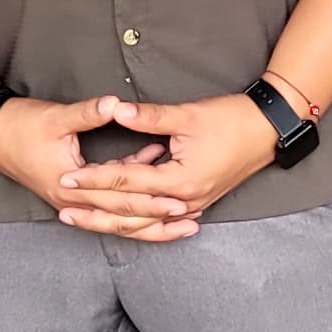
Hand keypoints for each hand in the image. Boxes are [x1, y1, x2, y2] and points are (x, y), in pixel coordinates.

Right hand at [0, 95, 204, 239]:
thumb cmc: (22, 125)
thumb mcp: (57, 117)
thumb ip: (89, 112)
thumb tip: (116, 104)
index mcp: (71, 186)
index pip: (118, 201)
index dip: (150, 201)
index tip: (178, 200)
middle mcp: (74, 202)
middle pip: (122, 219)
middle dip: (157, 220)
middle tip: (189, 217)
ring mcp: (73, 202)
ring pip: (116, 221)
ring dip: (148, 221)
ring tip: (180, 221)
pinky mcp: (74, 195)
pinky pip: (108, 207)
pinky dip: (131, 203)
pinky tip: (153, 187)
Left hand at [85, 93, 279, 223]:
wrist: (268, 130)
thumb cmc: (231, 120)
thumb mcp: (188, 115)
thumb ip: (149, 116)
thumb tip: (114, 108)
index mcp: (180, 181)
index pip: (127, 182)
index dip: (95, 179)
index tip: (67, 177)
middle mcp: (185, 201)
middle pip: (130, 212)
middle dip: (94, 208)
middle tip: (62, 206)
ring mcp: (193, 207)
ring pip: (143, 223)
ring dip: (110, 221)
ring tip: (81, 218)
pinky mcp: (197, 204)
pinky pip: (159, 222)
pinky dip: (136, 222)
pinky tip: (117, 222)